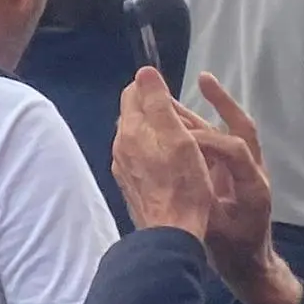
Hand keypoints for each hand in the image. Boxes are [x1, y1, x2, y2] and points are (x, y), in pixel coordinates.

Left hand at [112, 68, 219, 242]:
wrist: (171, 232)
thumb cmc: (183, 183)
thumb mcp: (178, 137)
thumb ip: (159, 102)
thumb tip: (145, 71)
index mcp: (130, 130)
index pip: (133, 93)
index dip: (154, 90)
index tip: (177, 102)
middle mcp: (119, 146)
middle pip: (134, 115)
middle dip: (155, 111)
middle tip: (184, 123)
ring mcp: (122, 168)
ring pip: (137, 138)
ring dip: (155, 134)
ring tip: (182, 145)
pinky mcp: (130, 185)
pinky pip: (139, 159)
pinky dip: (153, 154)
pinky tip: (171, 166)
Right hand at [181, 74, 301, 303]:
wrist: (250, 264)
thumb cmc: (235, 251)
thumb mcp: (218, 233)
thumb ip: (203, 206)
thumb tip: (182, 183)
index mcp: (254, 186)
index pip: (236, 149)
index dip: (209, 141)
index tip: (182, 138)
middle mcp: (252, 170)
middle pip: (238, 128)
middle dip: (219, 104)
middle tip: (198, 81)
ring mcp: (242, 169)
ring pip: (224, 130)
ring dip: (202, 110)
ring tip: (172, 92)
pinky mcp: (229, 172)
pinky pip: (214, 142)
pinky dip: (195, 126)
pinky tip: (173, 115)